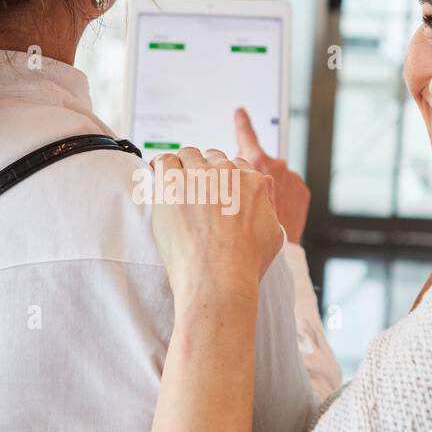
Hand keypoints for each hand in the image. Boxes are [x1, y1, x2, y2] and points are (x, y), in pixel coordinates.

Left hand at [149, 147, 283, 302]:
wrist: (218, 276)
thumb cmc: (244, 263)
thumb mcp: (273, 234)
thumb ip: (269, 205)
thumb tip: (265, 187)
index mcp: (252, 182)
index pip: (235, 166)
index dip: (223, 179)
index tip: (214, 191)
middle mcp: (227, 173)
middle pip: (212, 158)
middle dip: (204, 171)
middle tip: (194, 192)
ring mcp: (198, 175)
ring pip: (188, 155)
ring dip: (182, 167)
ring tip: (175, 187)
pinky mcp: (173, 183)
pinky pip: (164, 161)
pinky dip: (160, 167)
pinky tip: (158, 180)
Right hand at [234, 108, 310, 244]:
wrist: (277, 250)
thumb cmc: (248, 228)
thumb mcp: (225, 198)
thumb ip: (226, 179)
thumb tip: (221, 174)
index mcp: (256, 163)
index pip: (246, 136)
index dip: (241, 123)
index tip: (240, 113)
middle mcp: (277, 166)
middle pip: (260, 163)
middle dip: (253, 175)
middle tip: (247, 196)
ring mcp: (292, 178)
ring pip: (275, 178)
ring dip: (269, 189)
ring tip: (262, 209)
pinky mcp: (302, 190)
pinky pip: (289, 190)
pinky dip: (282, 198)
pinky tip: (275, 212)